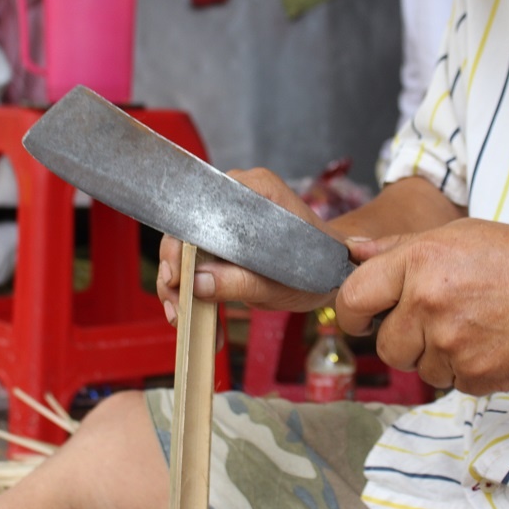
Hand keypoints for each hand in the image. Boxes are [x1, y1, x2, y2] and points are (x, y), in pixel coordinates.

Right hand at [156, 168, 338, 324]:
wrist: (334, 271)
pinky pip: (198, 256)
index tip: (174, 277)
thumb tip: (196, 283)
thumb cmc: (317, 270)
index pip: (201, 211)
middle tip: (177, 309)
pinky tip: (195, 313)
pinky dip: (193, 285)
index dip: (179, 246)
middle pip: (187, 230)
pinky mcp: (226, 235)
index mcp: (255, 191)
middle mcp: (238, 193)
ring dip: (181, 285)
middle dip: (176, 273)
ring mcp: (230, 213)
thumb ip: (239, 282)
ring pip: (187, 247)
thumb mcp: (279, 284)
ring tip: (183, 318)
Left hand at [336, 219, 508, 394]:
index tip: (363, 318)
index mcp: (419, 261)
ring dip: (437, 356)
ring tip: (473, 326)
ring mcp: (451, 341)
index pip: (353, 298)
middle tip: (441, 319)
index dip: (353, 314)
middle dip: (405, 339)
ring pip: (418, 368)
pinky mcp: (474, 375)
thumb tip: (352, 253)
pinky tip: (490, 343)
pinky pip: (450, 382)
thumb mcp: (456, 236)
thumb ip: (397, 248)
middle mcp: (428, 301)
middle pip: (385, 345)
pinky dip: (465, 370)